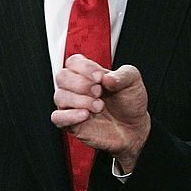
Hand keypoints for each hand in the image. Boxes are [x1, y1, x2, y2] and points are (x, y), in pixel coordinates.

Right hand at [52, 54, 151, 172]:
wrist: (134, 128)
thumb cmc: (130, 102)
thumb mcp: (133, 82)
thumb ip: (123, 75)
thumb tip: (106, 78)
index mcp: (90, 74)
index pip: (74, 62)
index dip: (85, 67)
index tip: (100, 77)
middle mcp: (77, 88)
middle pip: (62, 76)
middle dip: (82, 84)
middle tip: (99, 92)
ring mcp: (72, 105)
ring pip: (60, 96)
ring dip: (81, 100)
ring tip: (99, 106)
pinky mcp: (70, 123)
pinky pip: (57, 117)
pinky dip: (69, 115)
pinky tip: (86, 115)